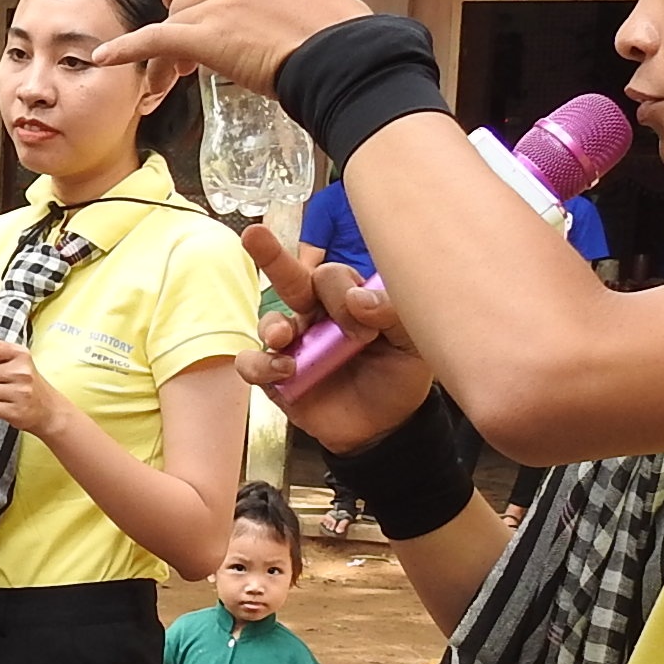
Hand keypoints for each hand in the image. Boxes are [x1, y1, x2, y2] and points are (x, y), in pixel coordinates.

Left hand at [87, 0, 374, 95]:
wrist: (346, 63)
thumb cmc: (346, 41)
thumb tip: (337, 0)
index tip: (188, 1)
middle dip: (180, 18)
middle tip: (191, 48)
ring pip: (174, 21)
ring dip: (174, 46)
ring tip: (186, 72)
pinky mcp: (207, 34)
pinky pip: (154, 39)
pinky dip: (127, 48)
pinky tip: (106, 57)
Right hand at [233, 227, 438, 452]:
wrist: (386, 428)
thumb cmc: (398, 378)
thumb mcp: (411, 342)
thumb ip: (393, 313)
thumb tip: (359, 298)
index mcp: (347, 301)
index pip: (331, 277)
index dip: (341, 294)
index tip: (364, 325)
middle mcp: (316, 316)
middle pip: (291, 280)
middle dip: (270, 255)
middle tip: (254, 235)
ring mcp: (294, 346)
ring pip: (268, 322)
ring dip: (272, 325)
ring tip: (284, 339)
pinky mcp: (277, 378)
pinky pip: (252, 364)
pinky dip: (260, 365)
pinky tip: (284, 370)